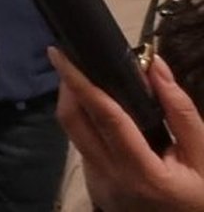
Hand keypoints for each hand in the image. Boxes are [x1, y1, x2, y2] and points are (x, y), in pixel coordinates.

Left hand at [53, 47, 203, 210]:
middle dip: (68, 87)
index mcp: (141, 172)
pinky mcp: (94, 185)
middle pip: (72, 122)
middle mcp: (110, 177)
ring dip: (76, 104)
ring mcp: (97, 183)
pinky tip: (105, 114)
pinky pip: (84, 147)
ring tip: (90, 80)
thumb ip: (180, 111)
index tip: (60, 54)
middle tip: (73, 59)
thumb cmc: (201, 196)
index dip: (79, 82)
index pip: (104, 117)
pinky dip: (89, 124)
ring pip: (74, 134)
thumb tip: (155, 65)